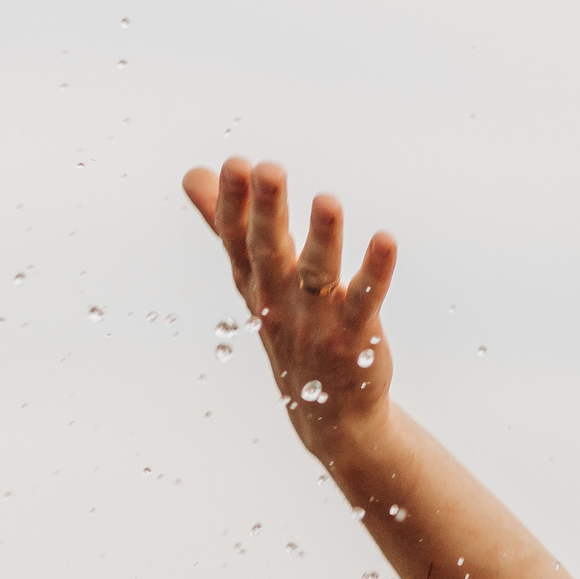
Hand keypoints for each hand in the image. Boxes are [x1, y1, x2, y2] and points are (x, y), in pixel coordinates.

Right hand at [181, 158, 397, 462]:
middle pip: (270, 253)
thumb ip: (226, 225)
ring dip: (322, 238)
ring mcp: (318, 324)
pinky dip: (376, 272)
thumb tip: (193, 174)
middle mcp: (281, 302)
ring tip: (328, 199)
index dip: (234, 204)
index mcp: (255, 284)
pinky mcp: (356, 341)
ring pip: (318, 276)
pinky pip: (366, 302)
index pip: (237, 240)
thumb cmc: (291, 329)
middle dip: (267, 212)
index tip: (233, 163)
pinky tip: (386, 240)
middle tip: (266, 168)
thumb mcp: (255, 280)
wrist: (329, 415)